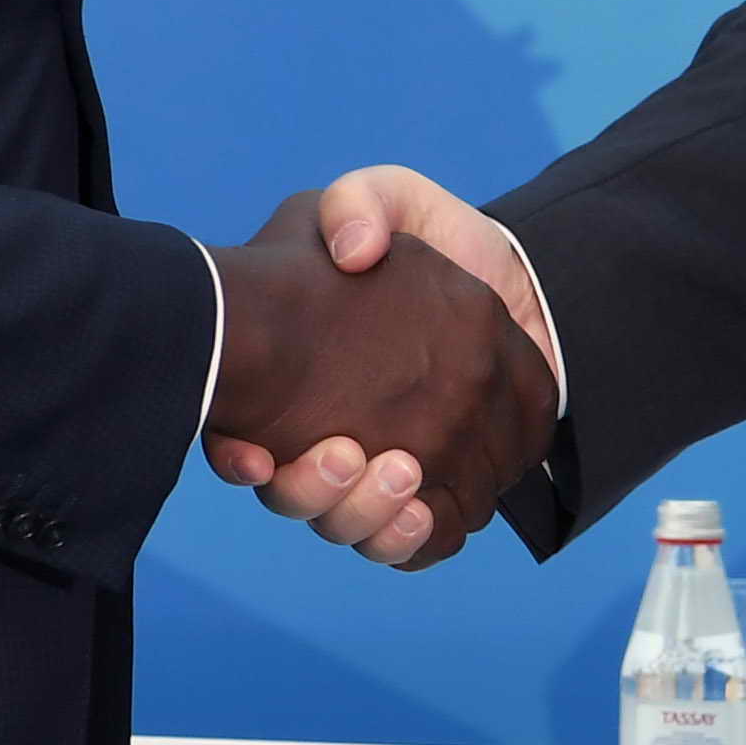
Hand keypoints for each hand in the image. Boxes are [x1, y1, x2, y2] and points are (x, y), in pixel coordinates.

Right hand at [205, 166, 556, 566]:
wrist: (512, 283)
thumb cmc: (432, 244)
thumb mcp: (388, 199)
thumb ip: (359, 203)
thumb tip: (352, 251)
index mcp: (292, 373)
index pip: (239, 428)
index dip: (233, 452)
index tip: (251, 452)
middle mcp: (319, 435)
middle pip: (295, 495)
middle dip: (313, 492)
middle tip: (347, 454)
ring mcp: (374, 472)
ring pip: (350, 527)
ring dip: (365, 518)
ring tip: (402, 477)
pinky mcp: (431, 494)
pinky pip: (411, 545)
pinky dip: (410, 542)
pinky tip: (422, 514)